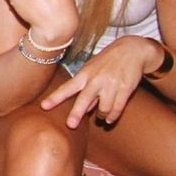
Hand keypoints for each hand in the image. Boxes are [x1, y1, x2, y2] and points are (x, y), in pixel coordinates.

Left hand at [40, 36, 159, 127]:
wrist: (132, 50)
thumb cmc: (107, 61)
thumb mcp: (92, 70)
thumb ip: (87, 89)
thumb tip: (85, 109)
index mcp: (85, 74)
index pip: (67, 88)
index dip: (55, 98)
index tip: (43, 106)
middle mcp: (96, 80)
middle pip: (84, 99)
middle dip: (77, 113)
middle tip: (71, 125)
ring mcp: (111, 85)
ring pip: (103, 108)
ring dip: (101, 116)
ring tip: (101, 117)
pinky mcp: (125, 89)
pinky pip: (117, 108)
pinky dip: (113, 116)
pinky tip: (109, 119)